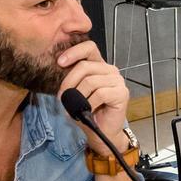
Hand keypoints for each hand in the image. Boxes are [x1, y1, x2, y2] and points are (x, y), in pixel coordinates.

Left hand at [56, 40, 130, 155]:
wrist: (100, 132)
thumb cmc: (87, 111)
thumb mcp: (73, 92)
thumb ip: (70, 79)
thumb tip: (58, 68)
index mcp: (99, 65)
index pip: (89, 47)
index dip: (74, 52)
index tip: (59, 62)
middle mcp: (110, 70)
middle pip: (85, 66)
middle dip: (69, 82)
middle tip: (62, 96)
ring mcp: (117, 81)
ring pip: (91, 81)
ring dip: (78, 96)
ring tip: (76, 107)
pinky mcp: (122, 93)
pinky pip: (100, 93)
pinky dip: (89, 104)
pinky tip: (88, 111)